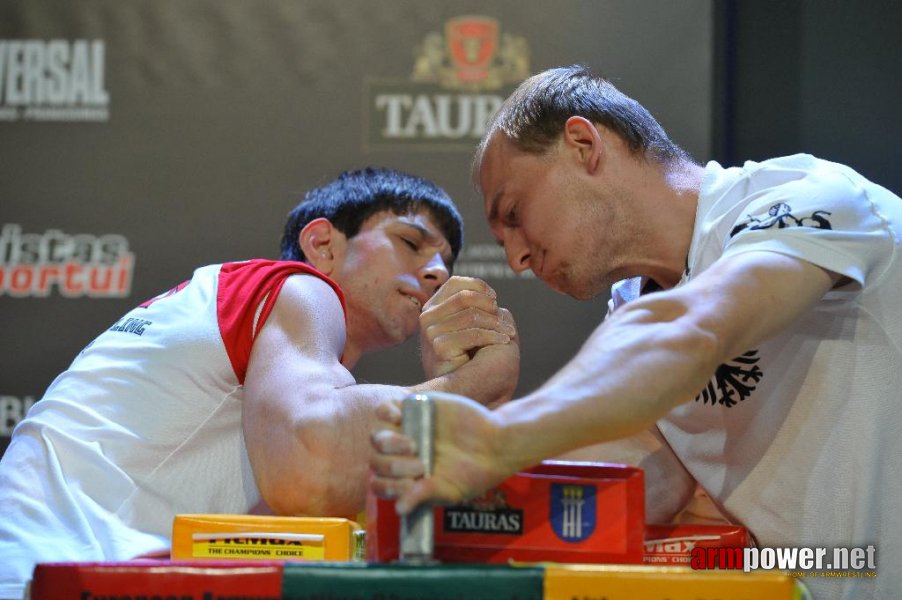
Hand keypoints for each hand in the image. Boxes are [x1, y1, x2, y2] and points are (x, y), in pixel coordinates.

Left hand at [369, 392, 515, 514]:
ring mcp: (404, 432)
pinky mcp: (412, 409)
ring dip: (388, 443)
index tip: (411, 484)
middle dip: (393, 466)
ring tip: (413, 445)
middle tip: (420, 465)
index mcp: (405, 478)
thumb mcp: (450, 490)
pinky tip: (400, 420)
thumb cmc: (473, 473)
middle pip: (376, 460)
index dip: (389, 486)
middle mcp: (400, 456)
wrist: (494, 444)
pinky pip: (385, 408)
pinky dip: (387, 414)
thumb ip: (424, 495)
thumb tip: (400, 509)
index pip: (380, 484)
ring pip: (376, 436)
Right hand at [419, 277, 516, 378]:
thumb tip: (489, 295)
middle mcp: (427, 317)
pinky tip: (504, 341)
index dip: (478, 286)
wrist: (467, 393)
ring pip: (471, 316)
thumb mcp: (471, 325)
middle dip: (490, 307)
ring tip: (509, 334)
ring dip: (497, 324)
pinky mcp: (439, 347)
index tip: (495, 299)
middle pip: (465, 297)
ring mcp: (430, 332)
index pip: (455, 283)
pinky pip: (473, 334)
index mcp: (433, 307)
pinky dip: (494, 336)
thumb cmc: (472, 359)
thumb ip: (475, 306)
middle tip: (505, 322)